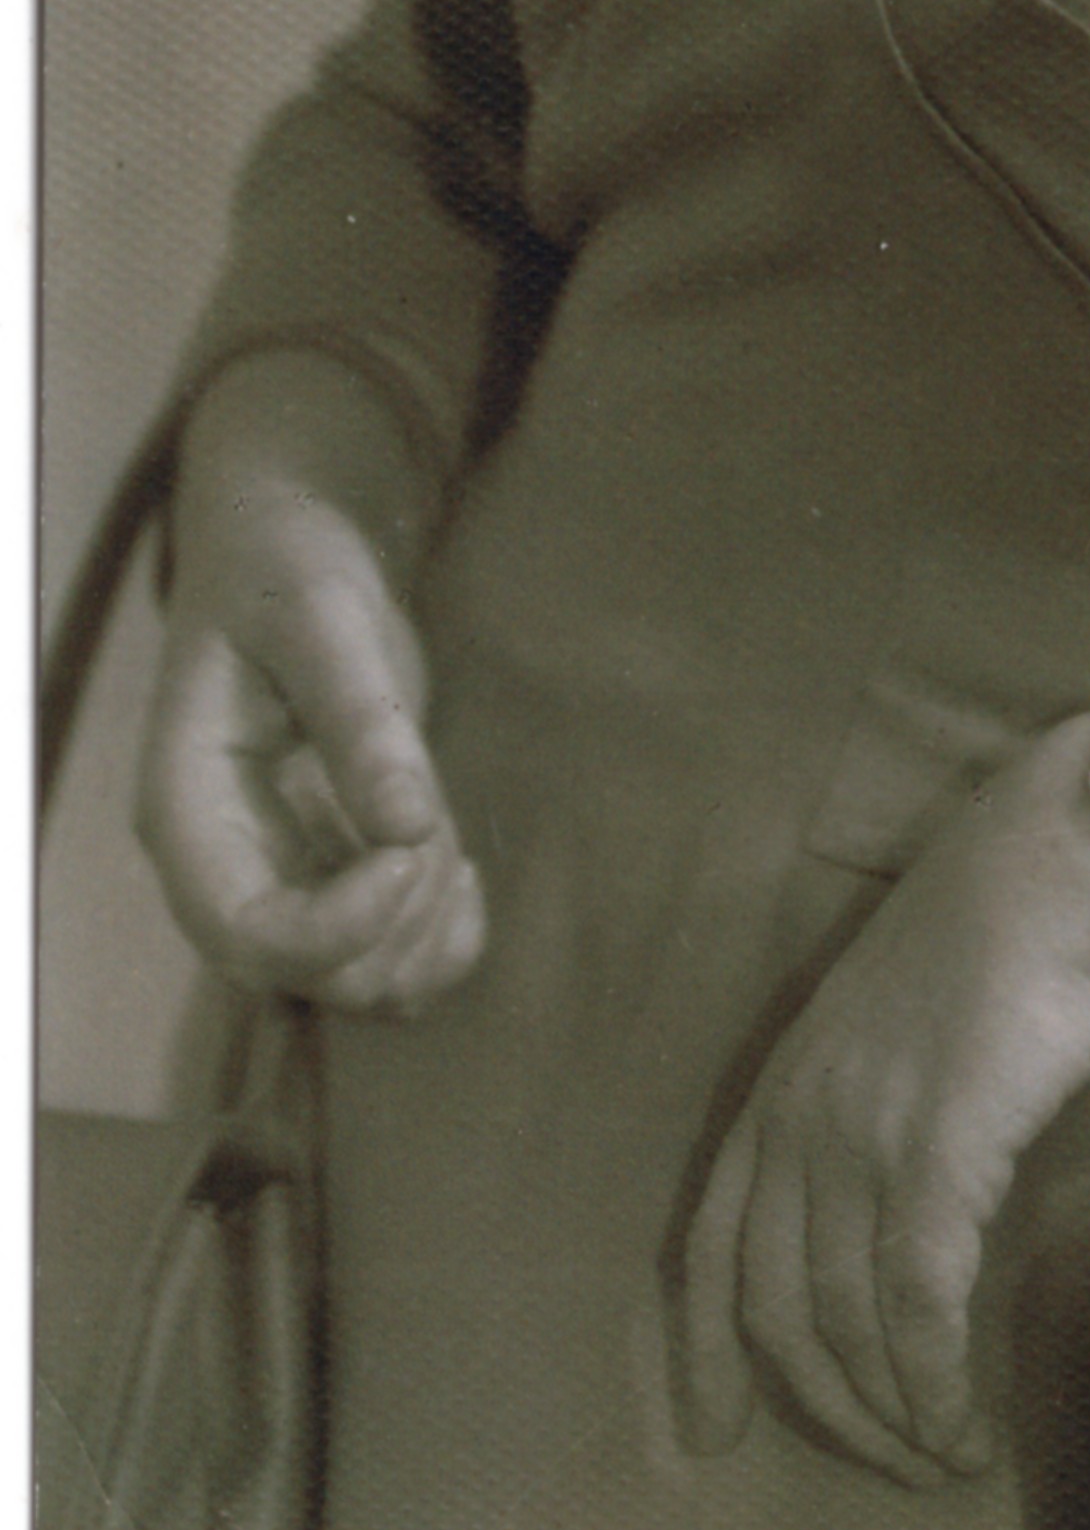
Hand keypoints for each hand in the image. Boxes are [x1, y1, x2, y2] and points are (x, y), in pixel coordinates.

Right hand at [135, 359, 485, 1013]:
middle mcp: (224, 864)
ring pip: (353, 980)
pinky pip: (388, 955)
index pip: (244, 932)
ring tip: (446, 834)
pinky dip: (440, 937)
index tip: (413, 851)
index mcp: (188, 810)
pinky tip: (460, 866)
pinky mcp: (333, 871)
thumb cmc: (286, 568)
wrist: (288, 549)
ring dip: (422, 935)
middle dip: (391, 925)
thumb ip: (362, 721)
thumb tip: (409, 828)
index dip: (336, 926)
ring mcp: (280, 876)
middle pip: (303, 975)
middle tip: (435, 827)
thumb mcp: (324, 619)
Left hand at [680, 716, 1089, 1485]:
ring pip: (848, 1319)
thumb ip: (869, 1098)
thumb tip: (882, 1209)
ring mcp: (866, 1131)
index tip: (712, 1432)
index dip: (704, 1349)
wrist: (1070, 857)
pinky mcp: (942, 1148)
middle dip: (826, 1406)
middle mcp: (804, 1114)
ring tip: (942, 1457)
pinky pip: (918, 1302)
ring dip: (892, 1412)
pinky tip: (962, 1418)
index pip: (709, 1243)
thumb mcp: (898, 1015)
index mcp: (783, 1080)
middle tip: (889, 1466)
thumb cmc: (1003, 925)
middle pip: (777, 1305)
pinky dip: (932, 1380)